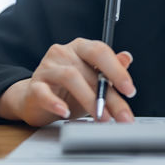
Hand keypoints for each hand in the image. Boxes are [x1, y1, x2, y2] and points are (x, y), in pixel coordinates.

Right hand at [0, 40, 135, 126]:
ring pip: (70, 77)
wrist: (35, 100)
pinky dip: (56, 103)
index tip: (130, 90)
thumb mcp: (93, 82)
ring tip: (101, 117)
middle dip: (108, 94)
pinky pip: (44, 93)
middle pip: (88, 69)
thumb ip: (109, 73)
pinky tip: (65, 112)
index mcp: (81, 48)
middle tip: (122, 113)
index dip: (117, 70)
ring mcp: (47, 67)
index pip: (101, 51)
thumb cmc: (67, 90)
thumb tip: (127, 58)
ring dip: (89, 99)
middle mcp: (63, 52)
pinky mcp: (34, 86)